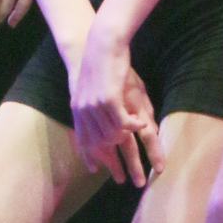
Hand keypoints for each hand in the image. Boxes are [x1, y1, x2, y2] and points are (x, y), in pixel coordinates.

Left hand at [70, 21, 159, 185]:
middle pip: (101, 146)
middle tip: (129, 180)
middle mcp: (84, 111)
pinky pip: (122, 124)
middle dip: (117, 165)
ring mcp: (95, 106)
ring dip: (128, 143)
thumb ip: (99, 106)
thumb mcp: (97, 86)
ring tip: (143, 141)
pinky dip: (133, 126)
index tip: (97, 171)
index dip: (90, 156)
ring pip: (112, 138)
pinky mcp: (108, 100)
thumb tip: (105, 120)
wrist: (99, 43)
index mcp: (79, 109)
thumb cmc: (101, 63)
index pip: (84, 139)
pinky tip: (142, 124)